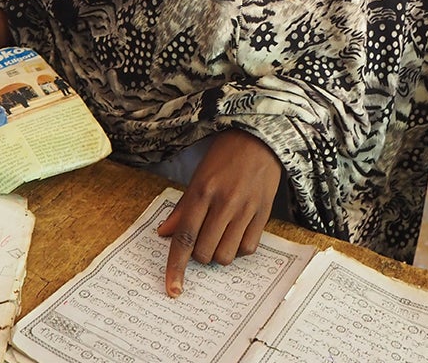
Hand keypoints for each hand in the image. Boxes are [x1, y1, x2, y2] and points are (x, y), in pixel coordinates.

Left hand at [157, 129, 282, 296]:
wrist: (259, 137)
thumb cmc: (225, 155)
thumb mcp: (198, 176)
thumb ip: (183, 207)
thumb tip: (164, 233)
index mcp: (203, 190)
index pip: (185, 237)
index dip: (176, 266)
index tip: (173, 288)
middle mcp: (224, 202)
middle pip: (205, 252)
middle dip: (199, 254)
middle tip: (202, 238)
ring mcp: (246, 209)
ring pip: (226, 255)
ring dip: (219, 253)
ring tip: (220, 234)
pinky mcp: (263, 213)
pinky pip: (248, 248)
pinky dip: (239, 247)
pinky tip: (237, 231)